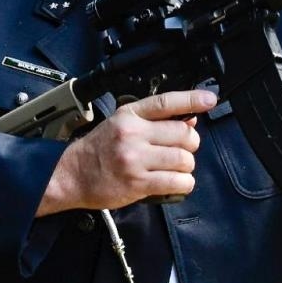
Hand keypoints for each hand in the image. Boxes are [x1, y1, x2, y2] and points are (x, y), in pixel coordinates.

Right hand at [38, 90, 214, 214]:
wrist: (72, 175)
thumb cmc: (98, 149)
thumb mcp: (122, 123)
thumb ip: (154, 120)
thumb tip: (189, 119)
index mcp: (130, 115)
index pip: (166, 102)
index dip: (191, 99)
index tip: (209, 99)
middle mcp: (133, 134)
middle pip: (184, 135)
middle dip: (190, 144)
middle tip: (181, 150)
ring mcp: (135, 159)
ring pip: (184, 160)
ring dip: (186, 166)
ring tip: (174, 168)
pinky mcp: (138, 183)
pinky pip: (177, 182)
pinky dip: (183, 183)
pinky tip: (174, 182)